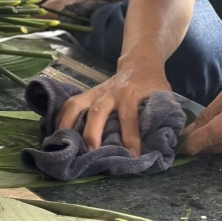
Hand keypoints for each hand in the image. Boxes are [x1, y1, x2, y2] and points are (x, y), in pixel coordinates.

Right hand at [55, 65, 171, 154]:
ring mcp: (96, 92)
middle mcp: (111, 92)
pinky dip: (60, 117)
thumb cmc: (153, 85)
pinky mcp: (87, 94)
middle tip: (92, 155)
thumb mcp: (166, 96)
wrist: (139, 62)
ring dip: (68, 125)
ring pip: (76, 106)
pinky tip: (55, 134)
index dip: (132, 139)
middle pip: (97, 112)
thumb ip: (166, 117)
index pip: (130, 119)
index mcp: (132, 94)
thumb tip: (166, 144)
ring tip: (63, 146)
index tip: (132, 158)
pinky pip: (69, 104)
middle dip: (93, 134)